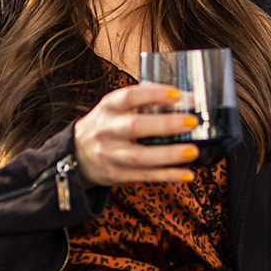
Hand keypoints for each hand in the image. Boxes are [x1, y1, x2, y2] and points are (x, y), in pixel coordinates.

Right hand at [73, 83, 201, 185]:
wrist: (77, 152)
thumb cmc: (107, 125)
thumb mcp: (115, 108)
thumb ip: (143, 102)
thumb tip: (184, 98)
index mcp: (109, 107)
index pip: (130, 96)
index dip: (153, 94)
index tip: (177, 94)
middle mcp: (107, 130)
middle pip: (135, 127)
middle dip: (165, 124)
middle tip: (191, 122)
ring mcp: (111, 154)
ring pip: (140, 156)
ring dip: (169, 154)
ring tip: (192, 151)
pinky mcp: (116, 174)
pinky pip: (144, 176)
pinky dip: (167, 176)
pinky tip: (186, 174)